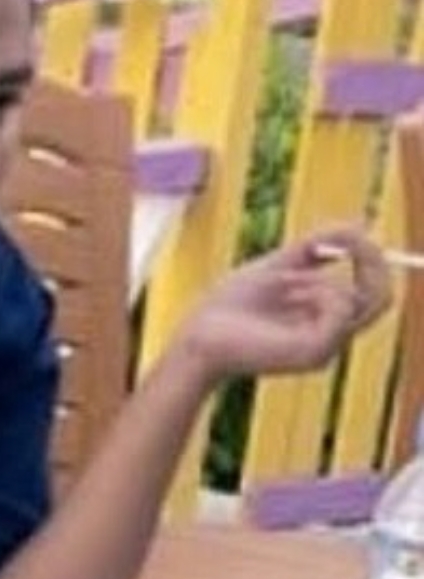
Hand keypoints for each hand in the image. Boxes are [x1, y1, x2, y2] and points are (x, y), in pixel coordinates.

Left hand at [174, 224, 391, 382]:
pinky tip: (290, 293)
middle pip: (381, 297)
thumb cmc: (228, 307)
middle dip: (367, 260)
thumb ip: (312, 248)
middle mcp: (330, 336)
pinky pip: (341, 312)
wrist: (198, 336)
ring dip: (321, 280)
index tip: (353, 233)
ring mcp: (325, 348)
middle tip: (347, 240)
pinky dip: (319, 293)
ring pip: (357, 299)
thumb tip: (356, 224)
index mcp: (323, 319)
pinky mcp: (315, 354)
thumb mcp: (275, 266)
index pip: (373, 291)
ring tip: (285, 285)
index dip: (371, 258)